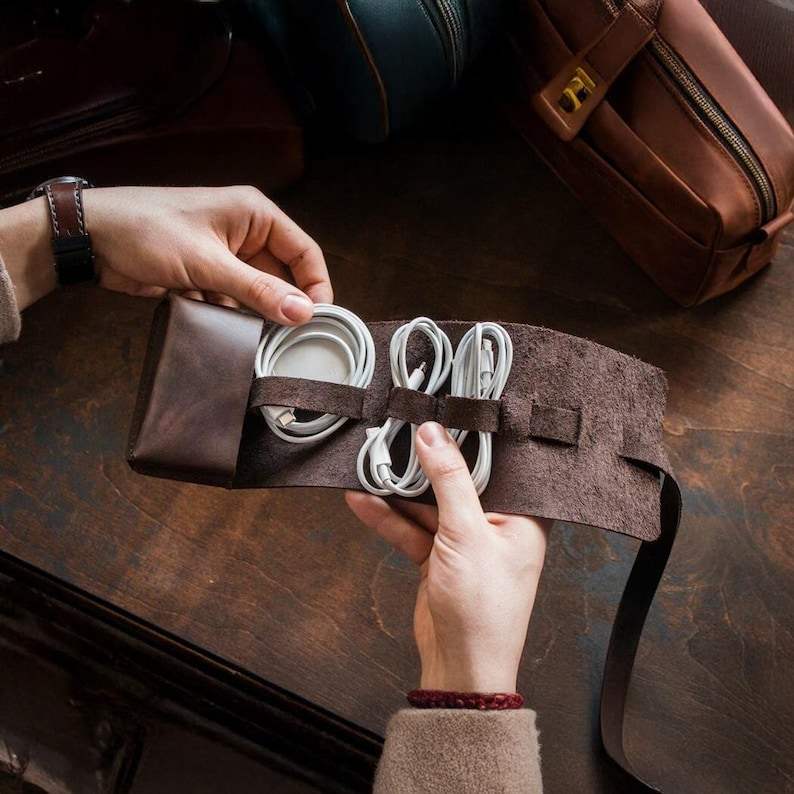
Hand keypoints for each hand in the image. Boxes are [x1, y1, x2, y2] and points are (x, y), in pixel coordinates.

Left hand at [85, 186, 330, 322]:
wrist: (91, 238)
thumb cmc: (146, 230)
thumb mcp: (208, 264)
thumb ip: (258, 290)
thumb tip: (302, 313)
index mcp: (255, 215)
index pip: (304, 252)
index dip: (316, 286)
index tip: (318, 319)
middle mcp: (245, 233)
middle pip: (282, 276)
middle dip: (282, 305)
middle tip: (288, 336)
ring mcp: (225, 255)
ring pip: (257, 292)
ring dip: (253, 313)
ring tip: (252, 333)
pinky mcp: (206, 274)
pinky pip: (232, 300)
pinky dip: (228, 314)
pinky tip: (218, 322)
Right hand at [346, 421, 550, 692]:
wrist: (460, 669)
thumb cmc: (484, 608)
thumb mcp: (466, 533)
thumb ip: (448, 479)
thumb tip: (432, 434)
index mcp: (522, 515)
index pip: (498, 464)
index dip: (472, 437)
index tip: (445, 408)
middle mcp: (496, 524)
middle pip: (456, 480)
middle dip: (425, 462)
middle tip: (398, 431)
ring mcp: (464, 540)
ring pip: (428, 504)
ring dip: (398, 491)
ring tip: (370, 464)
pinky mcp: (438, 556)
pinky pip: (411, 528)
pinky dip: (388, 517)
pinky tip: (362, 500)